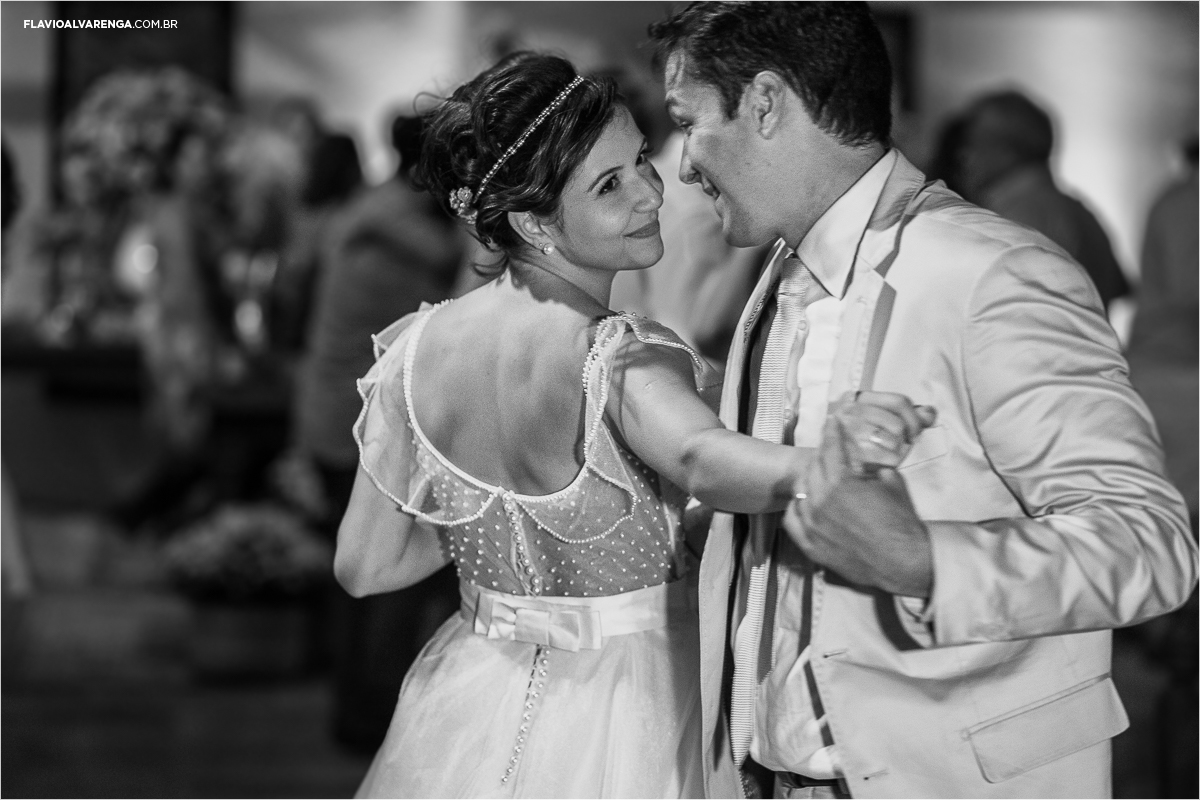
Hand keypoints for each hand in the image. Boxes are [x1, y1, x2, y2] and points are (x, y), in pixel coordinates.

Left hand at [786, 414, 933, 596]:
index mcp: (841, 483)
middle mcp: (821, 501)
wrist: (904, 561)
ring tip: (820, 478)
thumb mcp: (892, 481)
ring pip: (800, 492)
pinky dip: (798, 507)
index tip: (832, 422)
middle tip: (830, 453)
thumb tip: (863, 459)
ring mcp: (813, 525)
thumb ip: (871, 466)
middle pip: (812, 468)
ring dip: (810, 481)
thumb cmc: (902, 521)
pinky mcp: (811, 546)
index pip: (830, 449)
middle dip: (822, 456)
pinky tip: (806, 503)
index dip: (832, 432)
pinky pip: (792, 519)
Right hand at [827, 390, 936, 473]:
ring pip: (893, 441)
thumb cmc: (864, 440)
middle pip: (897, 424)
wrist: (833, 463)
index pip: (899, 402)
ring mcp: (848, 430)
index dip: (914, 419)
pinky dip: (888, 463)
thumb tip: (930, 413)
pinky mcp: (850, 451)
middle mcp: (852, 410)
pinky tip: (880, 463)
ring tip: (885, 454)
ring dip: (896, 452)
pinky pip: (885, 457)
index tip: (915, 433)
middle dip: (903, 439)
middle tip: (896, 446)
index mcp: (860, 397)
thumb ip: (910, 416)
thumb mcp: (885, 422)